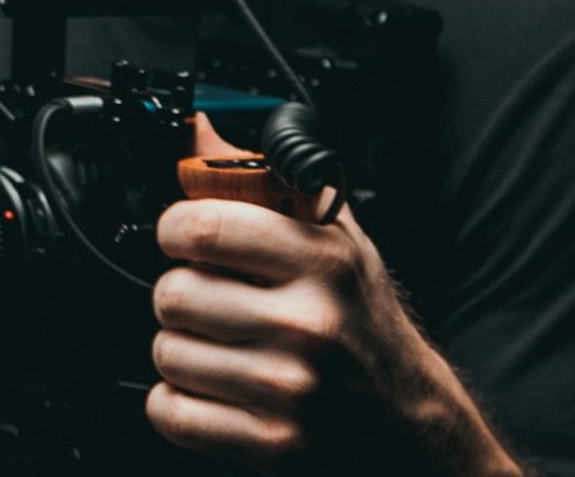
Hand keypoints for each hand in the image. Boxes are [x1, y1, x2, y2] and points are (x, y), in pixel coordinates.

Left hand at [147, 118, 518, 474]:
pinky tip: (215, 388)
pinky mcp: (271, 442)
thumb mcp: (331, 234)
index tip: (186, 236)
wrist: (406, 416)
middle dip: (181, 294)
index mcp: (321, 260)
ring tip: (224, 345)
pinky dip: (178, 403)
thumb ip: (264, 181)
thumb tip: (198, 130)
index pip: (201, 227)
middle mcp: (308, 323)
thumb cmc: (361, 317)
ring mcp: (289, 388)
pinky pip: (172, 412)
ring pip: (168, 353)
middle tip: (213, 298)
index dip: (176, 228)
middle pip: (174, 293)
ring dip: (182, 349)